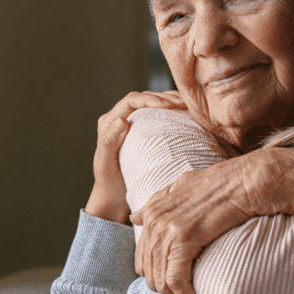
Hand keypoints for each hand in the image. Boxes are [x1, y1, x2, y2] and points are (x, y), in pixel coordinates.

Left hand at [85, 91, 185, 223]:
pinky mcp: (145, 130)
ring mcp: (134, 123)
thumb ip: (109, 141)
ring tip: (189, 105)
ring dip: (171, 101)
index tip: (168, 106)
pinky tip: (187, 114)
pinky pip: (159, 115)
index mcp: (109, 121)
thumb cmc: (108, 182)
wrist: (113, 196)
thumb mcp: (104, 164)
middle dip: (165, 97)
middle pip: (144, 98)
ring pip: (153, 104)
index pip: (131, 101)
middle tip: (185, 103)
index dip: (150, 99)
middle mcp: (120, 118)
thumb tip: (122, 120)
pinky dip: (173, 111)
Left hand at [129, 147, 293, 293]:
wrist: (249, 179)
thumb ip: (159, 201)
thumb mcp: (185, 186)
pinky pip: (176, 279)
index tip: (178, 284)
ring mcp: (167, 228)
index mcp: (154, 209)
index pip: (142, 256)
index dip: (158, 275)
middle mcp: (155, 219)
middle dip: (167, 289)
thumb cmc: (226, 182)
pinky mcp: (184, 239)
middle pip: (148, 271)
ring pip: (161, 279)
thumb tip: (135, 216)